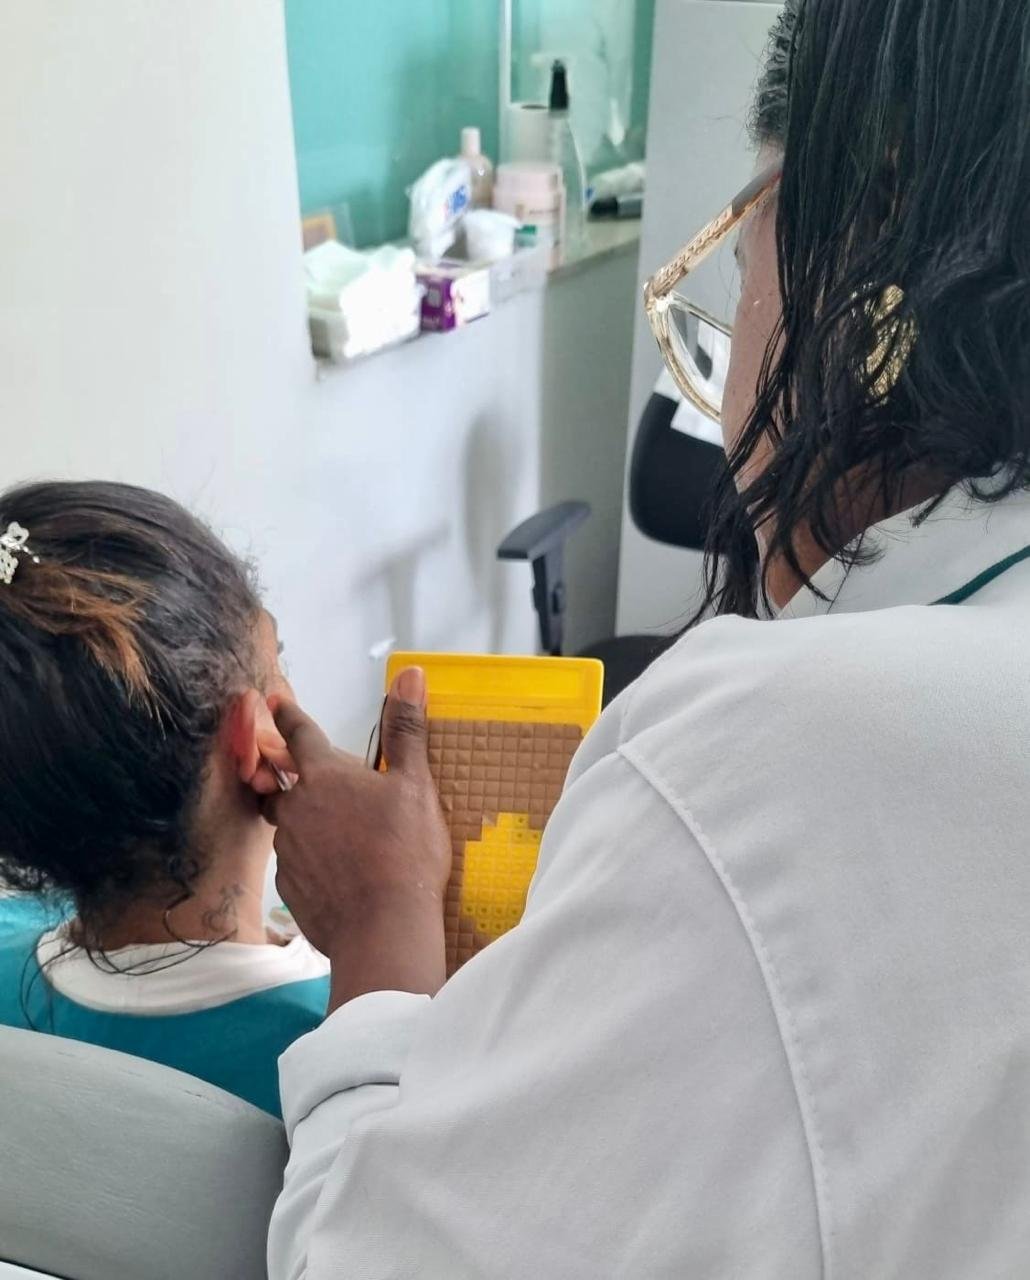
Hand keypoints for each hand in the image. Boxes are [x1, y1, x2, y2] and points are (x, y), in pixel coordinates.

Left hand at [260, 668, 450, 1009]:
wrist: (382, 927)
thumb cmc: (404, 850)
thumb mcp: (414, 784)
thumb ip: (407, 729)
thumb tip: (410, 674)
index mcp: (324, 775)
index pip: (299, 733)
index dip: (288, 714)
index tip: (275, 699)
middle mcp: (296, 808)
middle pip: (281, 782)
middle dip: (286, 773)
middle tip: (297, 770)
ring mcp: (288, 850)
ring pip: (286, 824)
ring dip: (300, 819)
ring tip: (329, 828)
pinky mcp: (290, 887)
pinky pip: (294, 863)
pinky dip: (309, 859)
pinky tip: (333, 871)